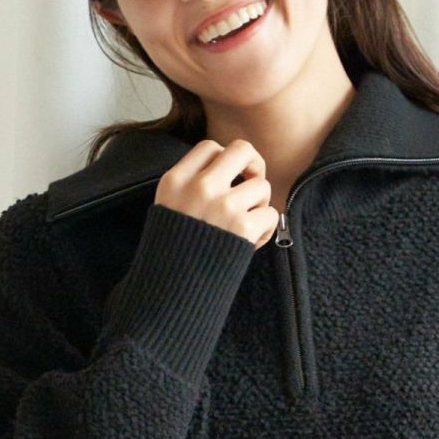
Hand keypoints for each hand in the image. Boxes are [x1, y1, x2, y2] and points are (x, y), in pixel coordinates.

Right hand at [155, 138, 279, 249]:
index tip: (228, 177)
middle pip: (242, 150)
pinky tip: (250, 243)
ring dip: (259, 206)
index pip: (210, 147)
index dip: (225, 159)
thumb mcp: (167, 209)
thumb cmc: (173, 253)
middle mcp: (200, 187)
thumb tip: (230, 171)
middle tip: (252, 184)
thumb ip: (190, 186)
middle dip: (254, 165)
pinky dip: (266, 230)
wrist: (171, 291)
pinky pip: (271, 215)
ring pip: (262, 186)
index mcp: (175, 180)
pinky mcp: (243, 227)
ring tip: (244, 226)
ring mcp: (223, 205)